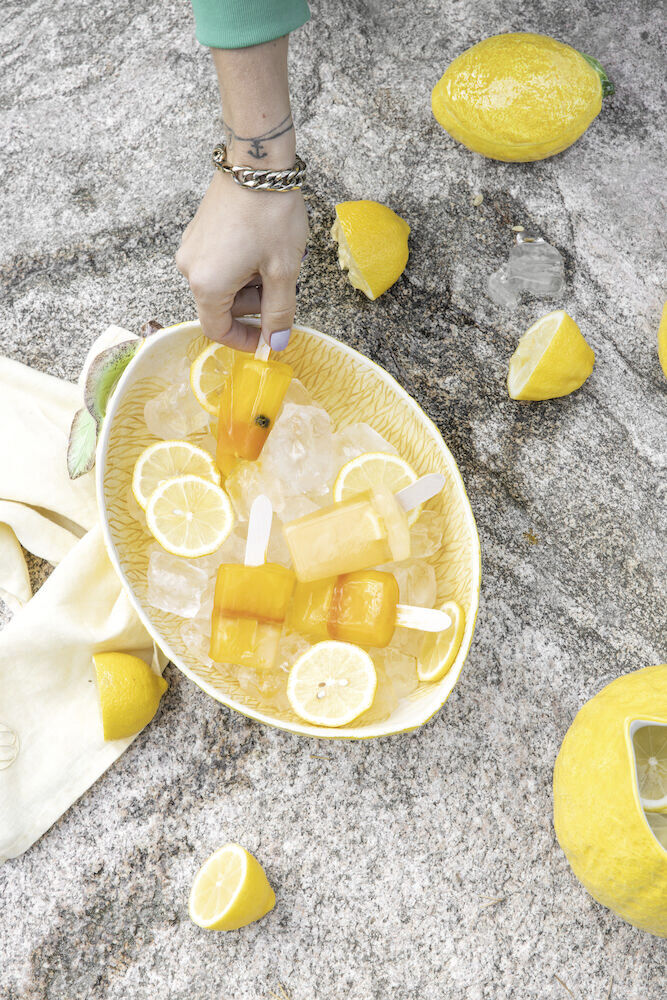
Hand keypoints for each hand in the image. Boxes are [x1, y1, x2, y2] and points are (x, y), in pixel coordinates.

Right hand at [176, 169, 307, 351]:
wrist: (257, 163)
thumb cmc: (270, 215)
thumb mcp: (283, 271)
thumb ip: (279, 312)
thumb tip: (276, 343)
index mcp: (207, 284)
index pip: (218, 330)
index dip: (243, 341)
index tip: (266, 340)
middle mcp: (190, 268)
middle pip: (219, 307)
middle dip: (251, 308)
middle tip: (280, 294)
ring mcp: (191, 248)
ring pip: (219, 285)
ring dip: (247, 287)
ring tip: (274, 266)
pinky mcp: (197, 232)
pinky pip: (216, 264)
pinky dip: (239, 269)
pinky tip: (261, 251)